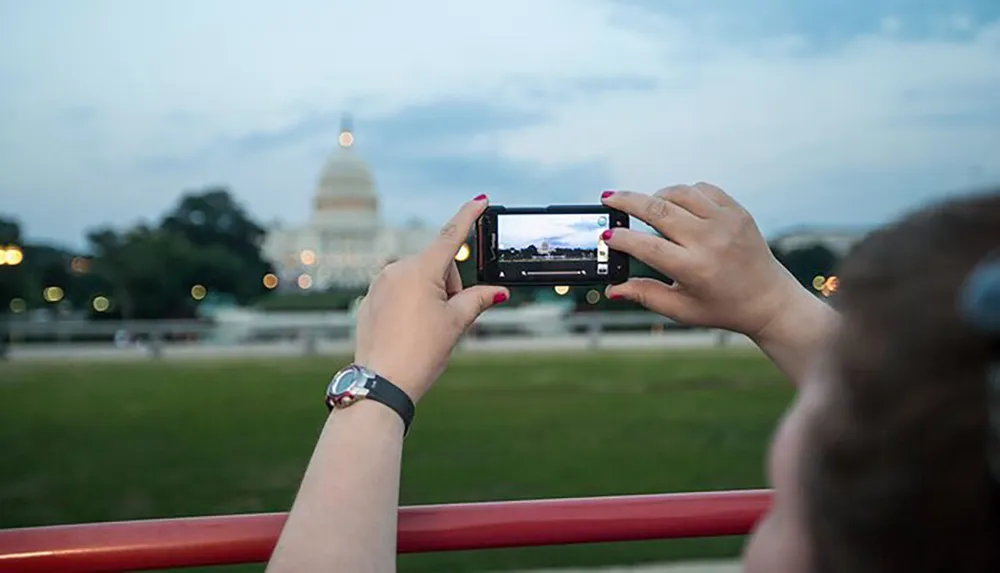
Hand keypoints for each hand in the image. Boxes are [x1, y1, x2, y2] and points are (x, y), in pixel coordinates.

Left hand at [352, 196, 508, 402]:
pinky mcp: (370, 298)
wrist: (382, 382)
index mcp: (420, 270)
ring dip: (430, 295)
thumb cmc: (420, 352)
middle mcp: (396, 269)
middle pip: (437, 266)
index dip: (468, 216)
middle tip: (447, 320)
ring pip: (418, 279)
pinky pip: (399, 291)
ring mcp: (379, 283)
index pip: (451, 235)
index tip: (480, 198)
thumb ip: (478, 299)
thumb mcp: (456, 323)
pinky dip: (411, 304)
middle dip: (449, 286)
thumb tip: (498, 291)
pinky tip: (409, 330)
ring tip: (426, 329)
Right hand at [601, 183, 802, 339]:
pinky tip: (675, 206)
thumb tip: (612, 289)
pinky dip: (683, 193)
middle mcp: (710, 241)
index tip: (606, 234)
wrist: (769, 300)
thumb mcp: (681, 309)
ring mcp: (726, 222)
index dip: (621, 238)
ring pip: (679, 193)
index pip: (646, 245)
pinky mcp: (737, 211)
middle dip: (626, 202)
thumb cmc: (722, 308)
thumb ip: (645, 295)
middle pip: (657, 210)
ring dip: (655, 196)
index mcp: (694, 269)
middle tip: (608, 198)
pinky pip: (702, 189)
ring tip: (644, 207)